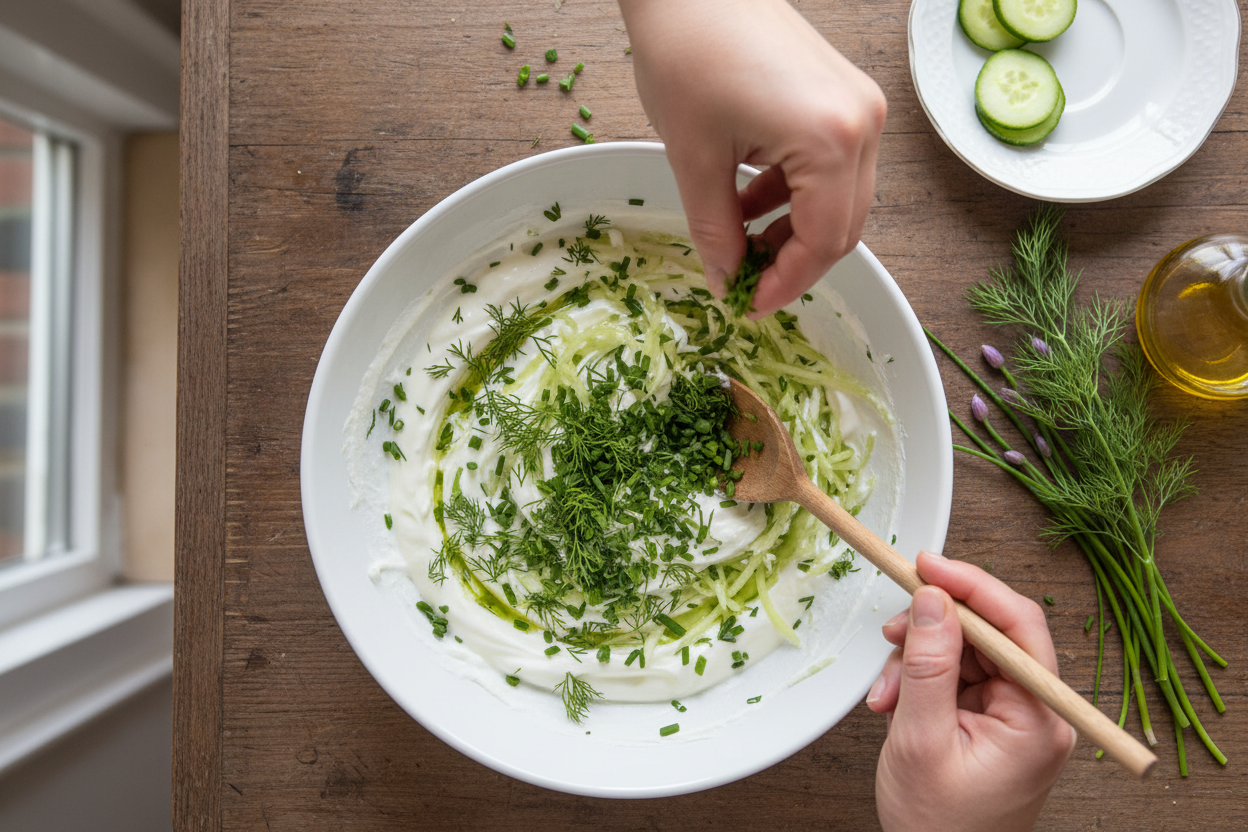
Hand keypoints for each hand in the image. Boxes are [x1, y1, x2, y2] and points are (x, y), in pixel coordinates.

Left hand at [618, 0, 885, 315]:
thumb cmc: (688, 50)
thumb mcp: (693, 158)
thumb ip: (715, 231)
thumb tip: (727, 280)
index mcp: (831, 138)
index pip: (823, 242)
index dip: (786, 285)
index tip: (749, 307)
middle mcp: (863, 123)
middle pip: (844, 227)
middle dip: (795, 263)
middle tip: (747, 285)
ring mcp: (861, 106)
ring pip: (843, 200)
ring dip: (795, 230)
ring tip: (740, 242)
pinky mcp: (846, 96)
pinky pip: (835, 167)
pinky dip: (798, 194)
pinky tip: (750, 200)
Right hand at [867, 552, 1076, 831]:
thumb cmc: (938, 829)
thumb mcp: (922, 739)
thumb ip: (928, 665)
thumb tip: (932, 600)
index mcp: (1038, 718)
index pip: (1018, 625)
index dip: (971, 586)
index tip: (926, 566)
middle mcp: (1037, 713)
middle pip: (989, 634)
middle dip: (933, 629)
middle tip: (893, 630)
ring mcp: (1014, 719)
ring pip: (966, 653)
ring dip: (918, 662)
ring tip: (887, 694)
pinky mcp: (992, 724)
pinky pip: (956, 678)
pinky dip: (919, 683)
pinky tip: (895, 703)